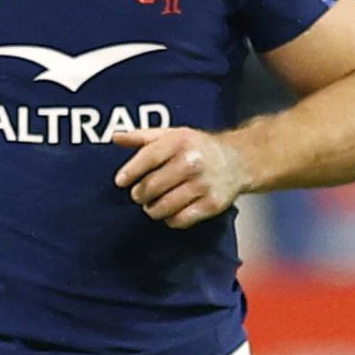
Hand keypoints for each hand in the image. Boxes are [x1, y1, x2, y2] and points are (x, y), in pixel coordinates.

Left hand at [111, 127, 248, 227]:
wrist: (238, 161)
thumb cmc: (199, 147)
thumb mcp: (173, 134)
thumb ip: (143, 136)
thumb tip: (116, 137)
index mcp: (180, 142)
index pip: (146, 159)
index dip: (129, 173)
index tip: (121, 181)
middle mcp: (192, 162)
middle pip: (152, 186)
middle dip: (140, 194)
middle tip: (139, 195)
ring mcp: (203, 185)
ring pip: (164, 206)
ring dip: (152, 209)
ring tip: (152, 205)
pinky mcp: (212, 204)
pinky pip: (180, 219)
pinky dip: (170, 219)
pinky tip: (171, 212)